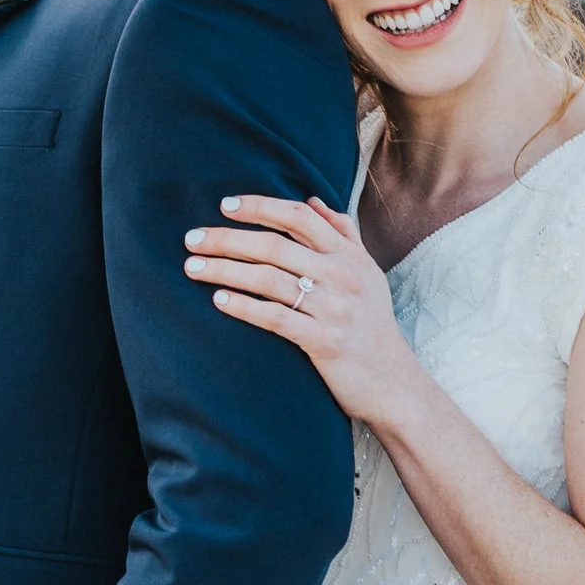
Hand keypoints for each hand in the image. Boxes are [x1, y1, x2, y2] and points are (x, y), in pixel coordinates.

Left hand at [183, 195, 420, 430]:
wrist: (393, 383)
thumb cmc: (372, 326)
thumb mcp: (367, 274)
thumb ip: (342, 235)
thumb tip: (313, 201)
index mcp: (350, 256)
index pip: (299, 217)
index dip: (260, 206)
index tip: (225, 205)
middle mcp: (343, 276)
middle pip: (275, 245)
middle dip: (227, 239)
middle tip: (191, 238)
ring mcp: (335, 309)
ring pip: (269, 279)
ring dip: (225, 270)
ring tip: (193, 267)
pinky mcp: (325, 342)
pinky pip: (275, 318)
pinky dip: (244, 307)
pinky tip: (218, 301)